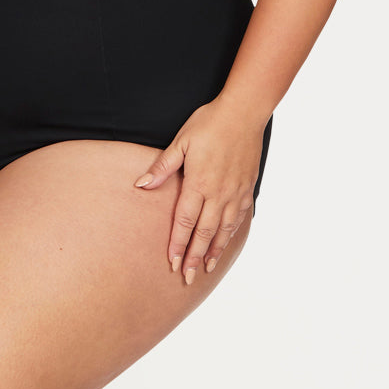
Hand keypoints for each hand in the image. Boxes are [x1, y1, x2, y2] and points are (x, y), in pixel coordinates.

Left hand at [133, 98, 266, 283]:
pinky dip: (231, 234)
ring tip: (207, 269)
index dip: (178, 244)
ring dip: (214, 251)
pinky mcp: (247, 187)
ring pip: (224, 230)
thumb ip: (162, 167)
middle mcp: (218, 193)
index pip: (185, 222)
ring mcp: (235, 192)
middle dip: (194, 257)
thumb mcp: (181, 141)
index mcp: (198, 183)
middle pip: (204, 233)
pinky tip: (226, 242)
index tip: (171, 263)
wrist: (244, 112)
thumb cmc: (209, 123)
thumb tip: (141, 185)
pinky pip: (239, 218)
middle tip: (187, 277)